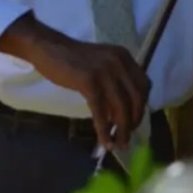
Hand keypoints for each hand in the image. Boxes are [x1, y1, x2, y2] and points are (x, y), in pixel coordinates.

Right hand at [0, 14, 149, 149]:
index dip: (142, 106)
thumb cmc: (72, 59)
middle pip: (136, 97)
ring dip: (122, 130)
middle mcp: (118, 62)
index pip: (144, 85)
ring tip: (118, 144)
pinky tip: (103, 141)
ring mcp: (104, 70)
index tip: (134, 122)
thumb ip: (115, 82)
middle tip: (127, 137)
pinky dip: (103, 129)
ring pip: (120, 107)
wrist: (48, 47)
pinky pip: (100, 110)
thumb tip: (122, 114)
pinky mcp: (88, 81)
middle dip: (134, 121)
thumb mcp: (101, 64)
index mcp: (124, 57)